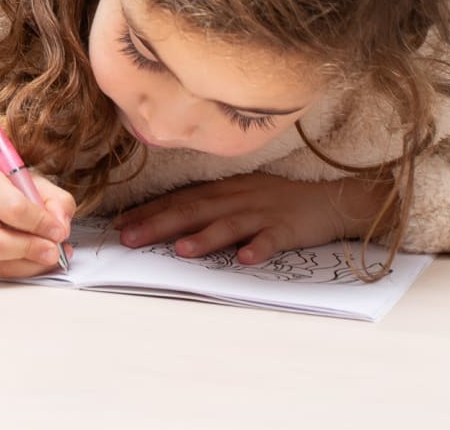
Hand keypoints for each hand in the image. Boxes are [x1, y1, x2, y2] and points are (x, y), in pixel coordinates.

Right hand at [0, 164, 74, 277]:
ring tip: (50, 256)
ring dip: (30, 265)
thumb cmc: (7, 186)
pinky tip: (35, 260)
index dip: (41, 223)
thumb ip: (56, 201)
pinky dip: (21, 271)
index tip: (60, 231)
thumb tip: (61, 227)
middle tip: (54, 251)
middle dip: (30, 250)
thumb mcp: (34, 182)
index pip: (12, 208)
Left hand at [113, 173, 388, 264]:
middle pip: (194, 210)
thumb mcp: (240, 195)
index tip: (118, 224)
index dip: (149, 210)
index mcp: (225, 190)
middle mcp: (238, 198)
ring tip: (180, 250)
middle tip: (129, 239)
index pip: (180, 199)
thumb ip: (209, 206)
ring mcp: (264, 212)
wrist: (331, 200)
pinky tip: (244, 259)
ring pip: (229, 223)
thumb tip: (171, 221)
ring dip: (204, 237)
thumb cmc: (280, 201)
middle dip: (159, 223)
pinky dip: (258, 248)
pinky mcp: (288, 228)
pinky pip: (272, 239)